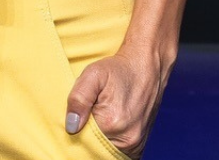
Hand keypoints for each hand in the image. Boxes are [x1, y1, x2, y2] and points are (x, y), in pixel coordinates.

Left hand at [65, 43, 169, 158]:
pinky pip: (119, 154)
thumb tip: (71, 126)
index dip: (76, 132)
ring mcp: (136, 144)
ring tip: (99, 123)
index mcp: (112, 123)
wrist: (147, 66)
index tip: (77, 120)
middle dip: (87, 139)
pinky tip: (107, 132)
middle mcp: (127, 138)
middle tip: (88, 119)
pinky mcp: (139, 145)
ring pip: (106, 153)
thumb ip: (79, 98)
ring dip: (99, 143)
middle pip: (95, 149)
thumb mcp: (94, 74)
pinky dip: (110, 146)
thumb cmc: (119, 69)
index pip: (82, 141)